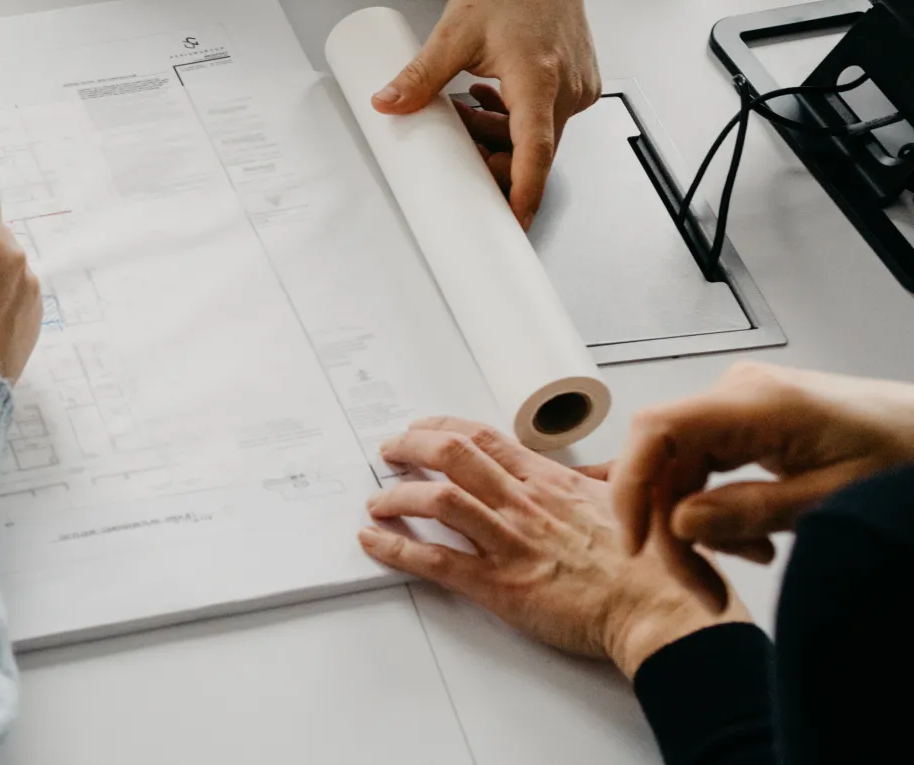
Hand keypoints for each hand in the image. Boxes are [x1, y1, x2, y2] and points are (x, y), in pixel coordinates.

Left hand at [359, 417, 746, 678]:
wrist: (663, 611)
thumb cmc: (655, 566)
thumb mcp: (628, 504)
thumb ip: (594, 487)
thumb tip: (586, 477)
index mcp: (551, 483)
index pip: (484, 437)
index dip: (443, 427)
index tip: (421, 427)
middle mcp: (525, 503)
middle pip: (451, 455)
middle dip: (409, 447)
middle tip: (387, 451)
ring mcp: (510, 542)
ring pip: (437, 500)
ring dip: (396, 496)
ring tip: (376, 500)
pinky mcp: (500, 585)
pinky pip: (436, 559)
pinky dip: (397, 548)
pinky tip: (374, 542)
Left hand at [371, 0, 599, 227]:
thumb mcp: (453, 33)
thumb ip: (420, 74)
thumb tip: (386, 104)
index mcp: (538, 79)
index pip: (534, 150)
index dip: (522, 190)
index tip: (512, 222)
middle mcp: (567, 90)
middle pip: (530, 151)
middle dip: (490, 158)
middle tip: (453, 145)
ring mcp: (578, 91)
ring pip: (535, 137)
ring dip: (497, 135)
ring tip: (462, 109)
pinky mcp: (579, 88)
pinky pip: (544, 121)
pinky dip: (513, 120)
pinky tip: (487, 99)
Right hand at [613, 363, 913, 598]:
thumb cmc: (907, 455)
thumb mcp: (833, 500)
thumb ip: (751, 511)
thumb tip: (676, 523)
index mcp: (757, 403)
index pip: (657, 430)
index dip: (632, 486)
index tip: (636, 544)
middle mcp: (736, 393)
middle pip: (665, 461)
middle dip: (673, 529)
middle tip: (704, 589)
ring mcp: (739, 405)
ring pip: (682, 470)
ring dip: (698, 526)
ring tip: (745, 565)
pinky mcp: (747, 421)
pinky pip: (707, 466)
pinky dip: (717, 509)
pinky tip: (755, 539)